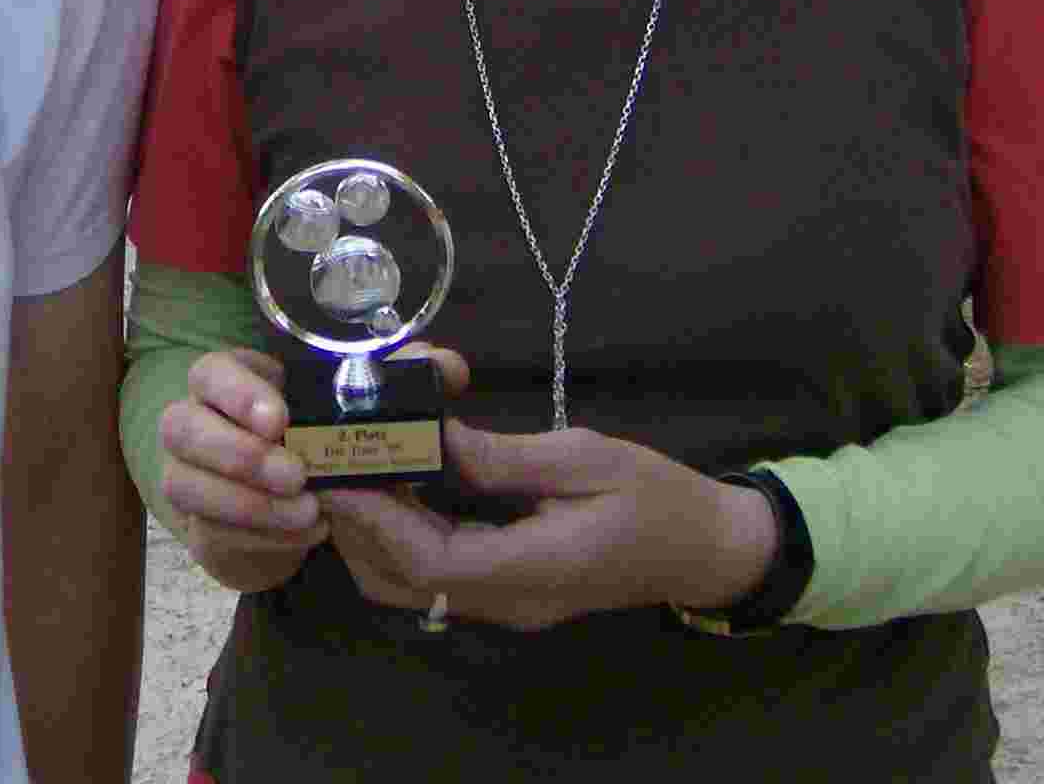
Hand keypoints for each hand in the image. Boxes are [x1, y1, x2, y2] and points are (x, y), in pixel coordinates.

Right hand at [156, 349, 328, 592]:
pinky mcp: (196, 524)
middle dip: (241, 455)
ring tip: (309, 510)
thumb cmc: (316, 438)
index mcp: (225, 380)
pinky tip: (308, 530)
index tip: (279, 420)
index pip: (210, 372)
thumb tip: (366, 408)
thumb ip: (339, 408)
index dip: (238, 394)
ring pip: (181, 484)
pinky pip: (211, 532)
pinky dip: (263, 536)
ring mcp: (185, 473)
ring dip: (248, 503)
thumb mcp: (327, 415)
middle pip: (179, 427)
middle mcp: (192, 420)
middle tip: (296, 475)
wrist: (303, 501)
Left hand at [319, 425, 778, 632]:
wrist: (705, 547)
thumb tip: (432, 438)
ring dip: (372, 534)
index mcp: (531, 570)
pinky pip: (434, 577)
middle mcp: (508, 600)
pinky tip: (398, 485)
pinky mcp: (508, 593)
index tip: (343, 468)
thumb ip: (501, 457)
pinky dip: (400, 538)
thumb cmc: (654, 497)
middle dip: (358, 524)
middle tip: (337, 458)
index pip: (429, 561)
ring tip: (362, 465)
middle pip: (401, 582)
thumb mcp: (583, 458)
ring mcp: (506, 604)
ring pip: (409, 587)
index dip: (375, 517)